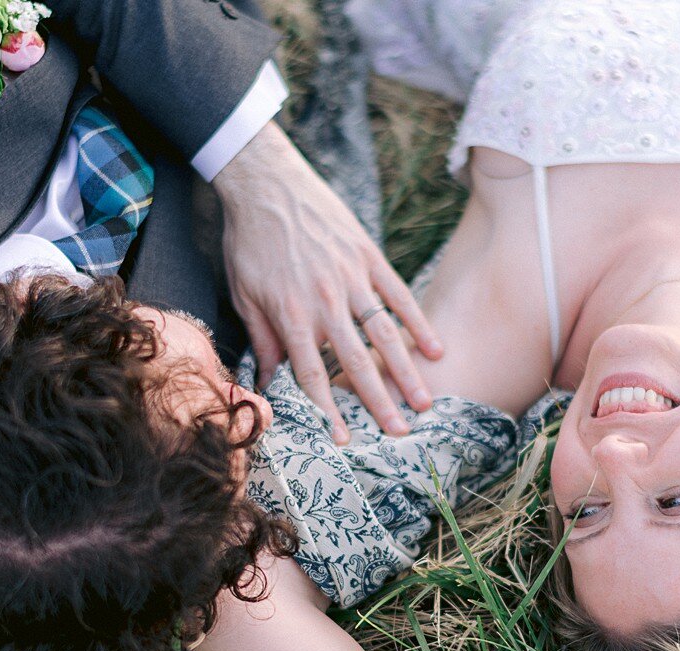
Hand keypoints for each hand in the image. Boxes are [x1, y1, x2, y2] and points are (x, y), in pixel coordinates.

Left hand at [212, 123, 442, 443]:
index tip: (345, 438)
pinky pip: (397, 294)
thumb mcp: (244, 294)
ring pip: (384, 333)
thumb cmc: (249, 242)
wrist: (265, 183)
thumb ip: (264, 339)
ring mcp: (350, 277)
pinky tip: (435, 348)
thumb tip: (269, 384)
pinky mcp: (367, 255)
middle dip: (379, 402)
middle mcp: (324, 301)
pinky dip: (417, 322)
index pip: (312, 373)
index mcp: (291, 315)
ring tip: (425, 402)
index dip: (329, 409)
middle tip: (400, 433)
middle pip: (356, 362)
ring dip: (406, 371)